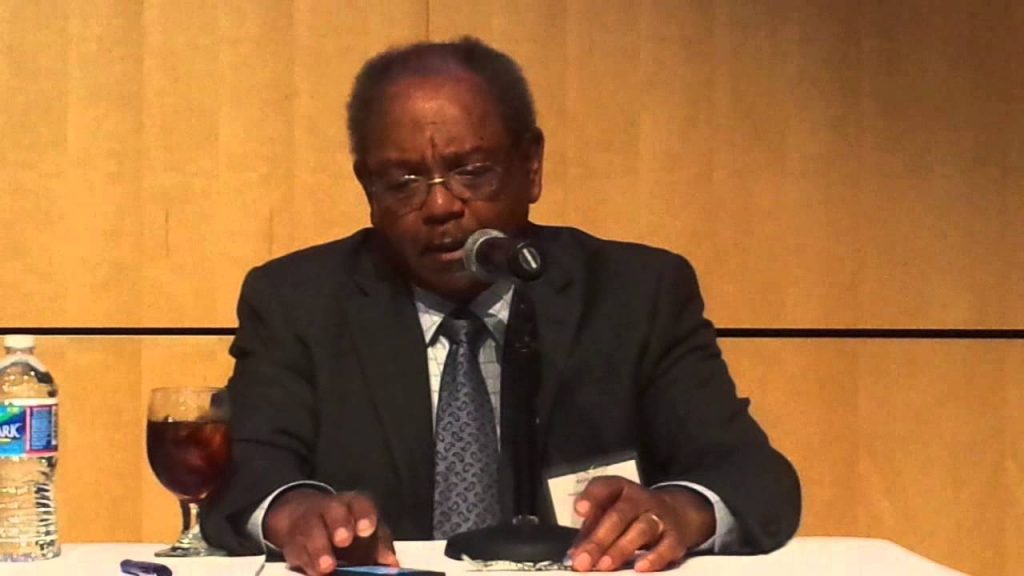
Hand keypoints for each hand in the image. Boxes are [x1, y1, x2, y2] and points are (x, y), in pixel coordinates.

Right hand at [264, 488, 398, 574]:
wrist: (305, 517)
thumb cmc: (347, 526)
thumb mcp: (367, 532)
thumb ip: (379, 547)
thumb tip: (391, 563)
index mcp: (354, 504)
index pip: (360, 503)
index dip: (364, 515)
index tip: (367, 529)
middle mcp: (330, 509)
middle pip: (333, 510)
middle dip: (339, 524)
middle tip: (344, 540)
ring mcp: (309, 522)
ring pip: (311, 529)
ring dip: (319, 549)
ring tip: (327, 566)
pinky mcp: (293, 541)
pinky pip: (296, 549)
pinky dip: (306, 562)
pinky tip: (314, 572)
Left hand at [568, 477, 714, 571]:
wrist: (677, 513)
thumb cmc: (632, 515)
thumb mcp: (611, 513)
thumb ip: (592, 532)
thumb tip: (574, 555)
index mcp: (620, 490)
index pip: (605, 486)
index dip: (592, 496)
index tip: (580, 510)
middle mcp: (640, 500)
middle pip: (619, 515)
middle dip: (599, 539)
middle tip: (582, 560)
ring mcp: (660, 516)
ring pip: (641, 529)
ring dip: (621, 548)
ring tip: (604, 565)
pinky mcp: (675, 536)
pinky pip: (667, 545)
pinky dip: (654, 557)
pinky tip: (640, 567)